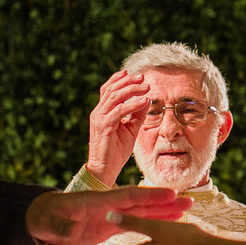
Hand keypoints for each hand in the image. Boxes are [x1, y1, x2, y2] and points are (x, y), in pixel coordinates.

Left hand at [26, 187, 190, 244]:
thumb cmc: (46, 217)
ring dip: (165, 212)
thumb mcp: (51, 223)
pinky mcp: (112, 225)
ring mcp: (113, 215)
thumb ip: (63, 228)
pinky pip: (137, 224)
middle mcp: (110, 206)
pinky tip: (171, 223)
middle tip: (188, 201)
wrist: (43, 217)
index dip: (148, 195)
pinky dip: (153, 222)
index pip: (127, 197)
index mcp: (98, 201)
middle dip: (165, 202)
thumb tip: (71, 233)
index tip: (169, 193)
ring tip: (187, 209)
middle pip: (142, 203)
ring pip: (144, 213)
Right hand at [85, 70, 150, 185]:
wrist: (105, 169)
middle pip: (112, 89)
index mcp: (102, 112)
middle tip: (143, 78)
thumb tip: (147, 99)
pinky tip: (144, 101)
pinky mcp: (104, 126)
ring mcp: (99, 118)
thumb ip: (137, 114)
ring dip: (132, 90)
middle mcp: (98, 113)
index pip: (107, 89)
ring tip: (146, 87)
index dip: (119, 79)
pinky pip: (119, 110)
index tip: (134, 75)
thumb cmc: (116, 151)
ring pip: (115, 96)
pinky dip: (132, 104)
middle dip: (128, 81)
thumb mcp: (130, 129)